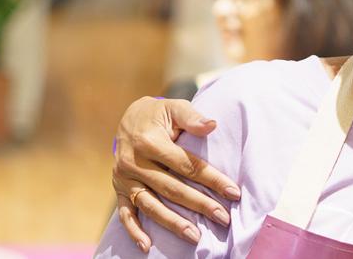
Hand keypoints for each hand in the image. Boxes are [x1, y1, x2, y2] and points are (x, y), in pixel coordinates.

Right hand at [111, 96, 240, 250]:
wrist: (128, 118)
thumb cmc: (159, 114)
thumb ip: (192, 117)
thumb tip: (212, 125)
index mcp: (150, 142)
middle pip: (172, 189)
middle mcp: (134, 162)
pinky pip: (125, 213)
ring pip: (151, 205)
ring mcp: (124, 178)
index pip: (187, 165)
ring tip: (195, 236)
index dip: (212, 179)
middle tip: (223, 219)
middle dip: (200, 205)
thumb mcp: (174, 107)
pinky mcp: (119, 189)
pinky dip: (134, 231)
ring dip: (173, 223)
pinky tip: (147, 246)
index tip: (233, 193)